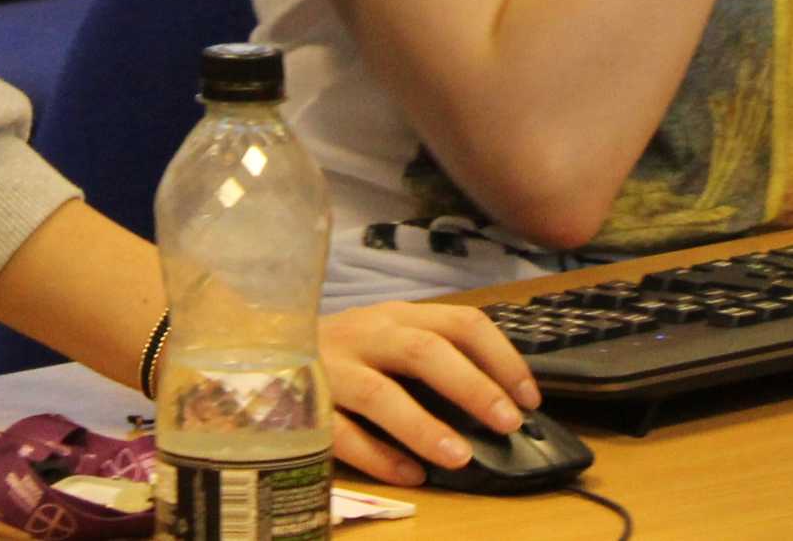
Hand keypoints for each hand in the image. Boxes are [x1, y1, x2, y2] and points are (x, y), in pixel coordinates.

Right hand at [319, 299, 540, 486]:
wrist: (264, 352)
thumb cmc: (346, 355)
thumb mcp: (390, 341)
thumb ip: (434, 360)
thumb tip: (499, 402)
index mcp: (399, 316)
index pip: (460, 322)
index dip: (500, 357)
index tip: (529, 397)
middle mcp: (368, 334)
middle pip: (424, 351)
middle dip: (471, 386)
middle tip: (507, 423)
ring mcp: (334, 369)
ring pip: (380, 393)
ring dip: (423, 425)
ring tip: (459, 456)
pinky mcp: (305, 406)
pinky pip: (342, 435)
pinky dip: (378, 457)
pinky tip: (409, 476)